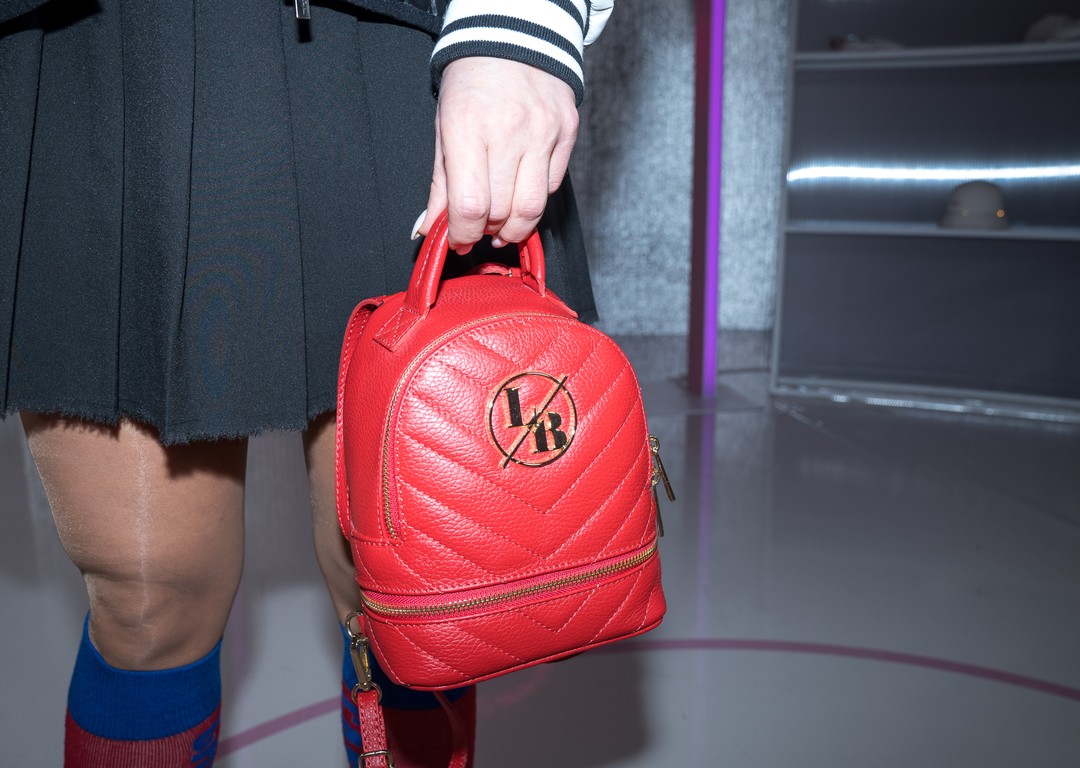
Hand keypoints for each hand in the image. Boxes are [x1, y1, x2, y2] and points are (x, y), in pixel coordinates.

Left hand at [419, 57, 578, 253]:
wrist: (512, 37)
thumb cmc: (472, 83)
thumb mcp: (444, 128)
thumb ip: (440, 184)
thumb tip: (429, 229)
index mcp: (468, 127)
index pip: (470, 205)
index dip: (462, 233)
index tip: (458, 239)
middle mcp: (509, 131)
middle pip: (502, 212)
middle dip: (486, 230)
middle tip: (478, 225)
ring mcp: (543, 132)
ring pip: (533, 207)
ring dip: (514, 226)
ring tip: (501, 222)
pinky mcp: (567, 132)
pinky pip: (553, 186)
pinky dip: (534, 198)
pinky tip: (520, 188)